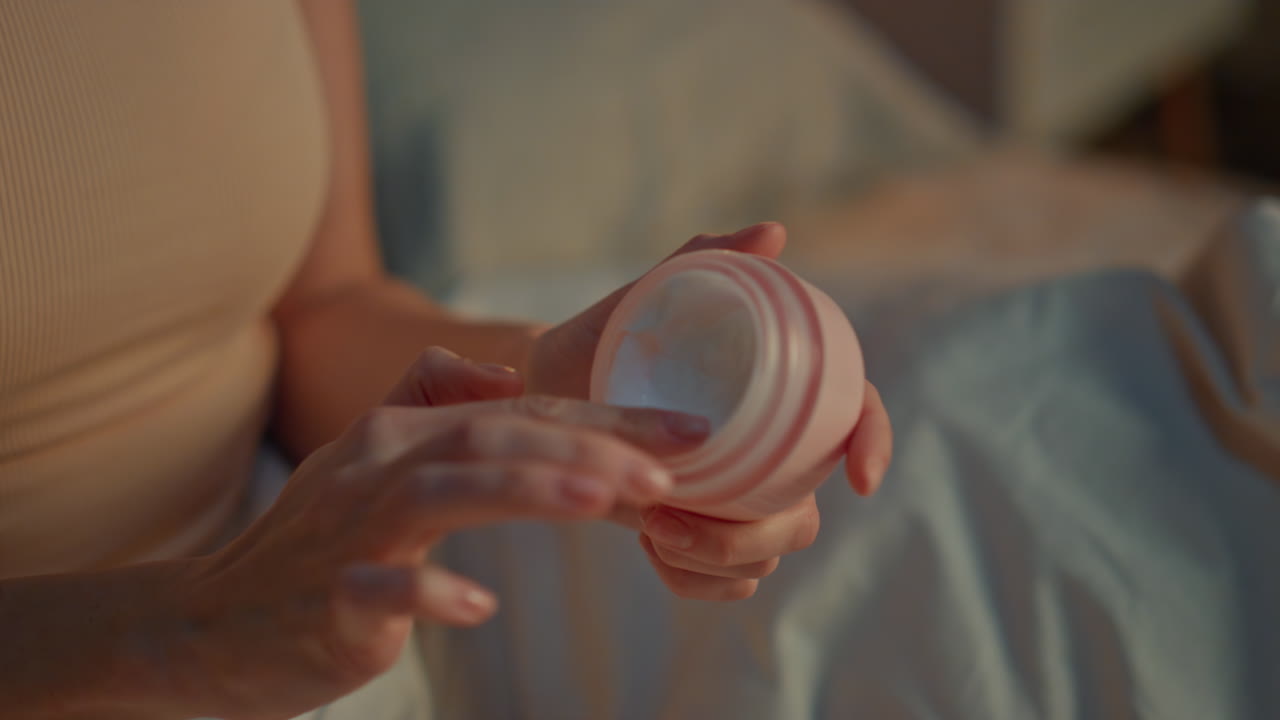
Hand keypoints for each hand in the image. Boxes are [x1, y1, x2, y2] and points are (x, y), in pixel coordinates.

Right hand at [172, 348, 704, 719]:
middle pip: (492, 438)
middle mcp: (377, 467)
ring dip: (526, 489)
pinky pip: (378, 588)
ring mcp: (348, 530)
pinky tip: (479, 605)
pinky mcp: (326, 598)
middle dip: (587, 447)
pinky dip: (429, 592)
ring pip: (443, 492)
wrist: (209, 621)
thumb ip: (428, 400)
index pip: (516, 413)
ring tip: (604, 501)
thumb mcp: (367, 459)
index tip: (686, 434)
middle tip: (674, 467)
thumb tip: (502, 375)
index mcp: (401, 435)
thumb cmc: (310, 546)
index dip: (603, 420)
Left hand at [525, 223, 894, 600]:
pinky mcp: (706, 539)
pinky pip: (729, 586)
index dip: (872, 441)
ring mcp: (740, 501)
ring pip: (768, 557)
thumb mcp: (649, 294)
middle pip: (804, 516)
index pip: (854, 412)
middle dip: (749, 534)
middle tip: (666, 515)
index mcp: (778, 394)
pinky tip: (651, 550)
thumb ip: (704, 258)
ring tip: (647, 526)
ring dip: (714, 561)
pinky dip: (694, 582)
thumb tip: (773, 233)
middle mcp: (770, 454)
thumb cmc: (607, 336)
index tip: (859, 477)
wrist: (548, 388)